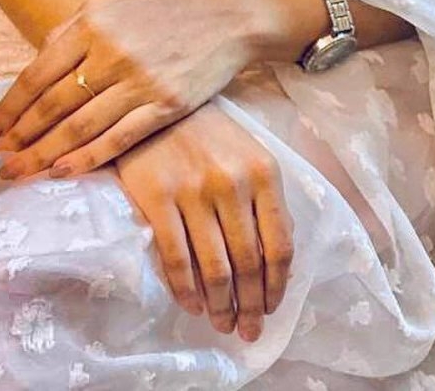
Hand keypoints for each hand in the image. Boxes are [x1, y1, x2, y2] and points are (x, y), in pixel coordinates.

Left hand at [0, 0, 255, 178]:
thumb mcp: (110, 9)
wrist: (224, 19)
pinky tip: (64, 172)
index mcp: (91, 23)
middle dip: (22, 138)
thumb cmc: (160, 16)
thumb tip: (32, 69)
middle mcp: (111, 50)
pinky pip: (117, 139)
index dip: (11, 107)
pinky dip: (87, 158)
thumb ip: (69, 34)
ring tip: (21, 173)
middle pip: (54, 105)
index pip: (38, 74)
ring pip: (80, 127)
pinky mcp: (165, 104)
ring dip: (45, 154)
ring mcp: (139, 79)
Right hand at [115, 103, 293, 342]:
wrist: (154, 104)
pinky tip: (191, 304)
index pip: (279, 245)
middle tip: (246, 331)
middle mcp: (233, 183)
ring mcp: (194, 191)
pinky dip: (186, 290)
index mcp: (264, 173)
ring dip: (220, 305)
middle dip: (249, 306)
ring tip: (221, 323)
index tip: (270, 309)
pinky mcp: (158, 197)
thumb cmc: (207, 134)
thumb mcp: (248, 155)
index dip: (276, 286)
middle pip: (248, 263)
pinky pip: (176, 258)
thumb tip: (276, 259)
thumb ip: (264, 201)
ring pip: (214, 268)